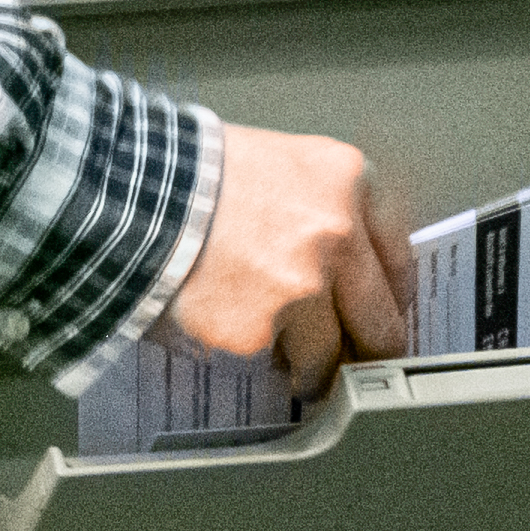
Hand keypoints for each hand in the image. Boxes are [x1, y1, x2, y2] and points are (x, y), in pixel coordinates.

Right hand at [157, 123, 412, 401]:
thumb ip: (326, 209)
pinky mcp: (258, 331)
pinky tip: (237, 339)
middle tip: (352, 360)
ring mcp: (301, 288)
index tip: (380, 315)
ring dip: (311, 367)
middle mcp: (338, 235)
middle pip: (381, 321)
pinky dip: (256, 361)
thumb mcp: (281, 163)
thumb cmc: (194, 172)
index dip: (388, 298)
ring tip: (285, 363)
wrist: (129, 188)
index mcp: (349, 182)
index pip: (400, 262)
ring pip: (329, 356)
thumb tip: (351, 274)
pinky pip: (271, 364)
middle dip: (366, 348)